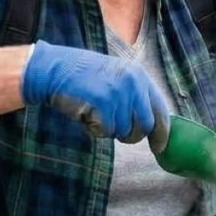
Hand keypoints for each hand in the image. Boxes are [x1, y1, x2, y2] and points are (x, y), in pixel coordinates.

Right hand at [22, 41, 169, 152]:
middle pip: (145, 126)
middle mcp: (134, 83)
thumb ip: (135, 95)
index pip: (160, 110)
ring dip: (109, 130)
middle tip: (117, 132)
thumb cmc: (83, 75)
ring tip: (95, 113)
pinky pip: (106, 132)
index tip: (159, 146)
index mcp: (139, 75)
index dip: (161, 132)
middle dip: (132, 135)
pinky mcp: (104, 105)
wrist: (54, 69)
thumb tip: (149, 122)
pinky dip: (94, 129)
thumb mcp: (117, 76)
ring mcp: (119, 94)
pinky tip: (86, 114)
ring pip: (124, 131)